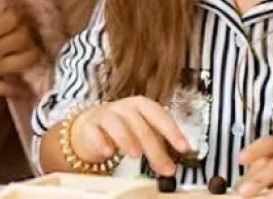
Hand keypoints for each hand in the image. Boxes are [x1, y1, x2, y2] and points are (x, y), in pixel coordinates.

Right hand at [0, 11, 38, 98]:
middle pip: (21, 39)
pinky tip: (23, 90)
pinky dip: (16, 90)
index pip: (9, 20)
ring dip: (31, 56)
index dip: (15, 16)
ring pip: (22, 62)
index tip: (13, 14)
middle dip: (26, 33)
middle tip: (24, 31)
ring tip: (32, 52)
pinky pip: (7, 88)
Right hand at [70, 96, 190, 176]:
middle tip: (164, 167)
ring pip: (116, 124)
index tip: (183, 147)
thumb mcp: (141, 132)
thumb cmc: (122, 129)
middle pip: (140, 124)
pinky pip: (94, 132)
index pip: (158, 114)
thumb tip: (172, 165)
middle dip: (154, 148)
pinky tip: (108, 152)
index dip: (172, 130)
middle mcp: (123, 108)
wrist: (90, 127)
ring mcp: (104, 115)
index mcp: (140, 106)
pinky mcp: (88, 126)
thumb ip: (157, 144)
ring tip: (136, 156)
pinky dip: (101, 142)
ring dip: (127, 139)